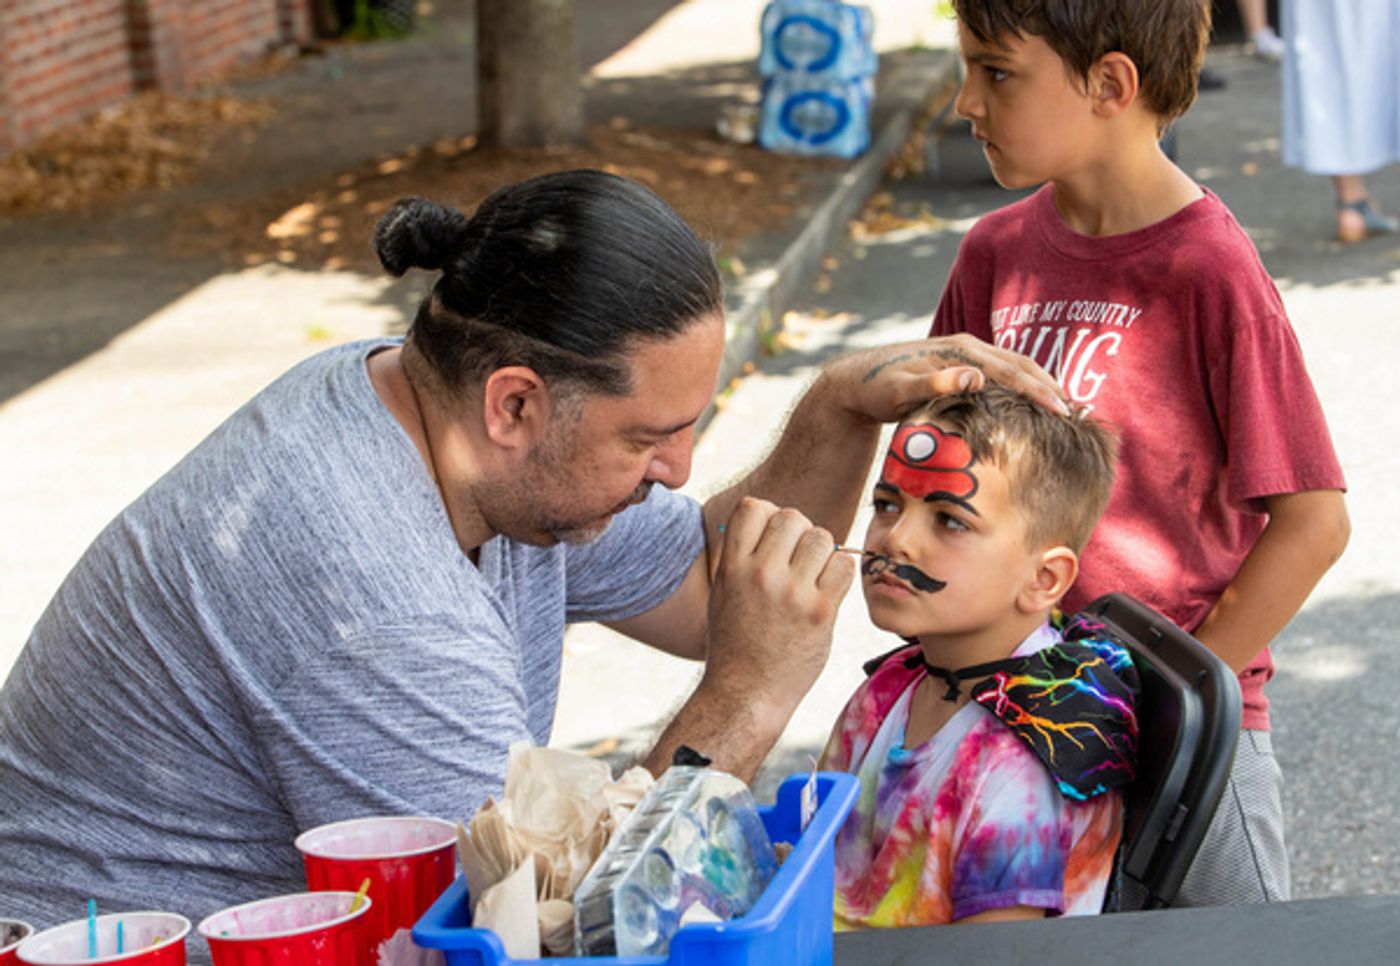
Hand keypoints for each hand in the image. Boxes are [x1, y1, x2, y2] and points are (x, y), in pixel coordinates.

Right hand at [703, 497, 855, 725]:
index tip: (773, 537)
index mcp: (732, 568)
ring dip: (822, 552)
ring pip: (822, 537)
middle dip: (799, 532)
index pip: (754, 507)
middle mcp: (761, 575)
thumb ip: (741, 556)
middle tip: (797, 558)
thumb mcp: (723, 593)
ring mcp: (793, 593)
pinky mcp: (821, 612)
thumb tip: (768, 518)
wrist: (746, 695)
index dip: (768, 515)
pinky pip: (844, 566)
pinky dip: (840, 573)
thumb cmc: (734, 644)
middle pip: (792, 517)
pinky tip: (827, 589)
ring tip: (812, 575)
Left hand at [822, 333, 1068, 420]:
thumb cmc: (877, 388)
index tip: (1062, 411)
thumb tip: (976, 376)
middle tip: (1079, 413)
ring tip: (1067, 409)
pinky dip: (1023, 386)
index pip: (1009, 370)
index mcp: (959, 351)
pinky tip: (1034, 407)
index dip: (1038, 391)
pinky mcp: (961, 365)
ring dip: (1042, 385)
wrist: (856, 379)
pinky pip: (1002, 374)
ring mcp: (965, 354)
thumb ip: (936, 383)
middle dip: (1050, 386)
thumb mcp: (901, 389)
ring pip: (1014, 367)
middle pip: (1020, 364)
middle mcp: (966, 347)